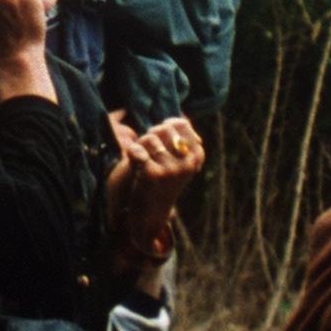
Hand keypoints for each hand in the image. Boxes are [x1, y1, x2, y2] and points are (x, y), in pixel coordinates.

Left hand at [111, 116, 204, 249]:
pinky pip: (138, 150)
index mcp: (197, 156)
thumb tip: (183, 117)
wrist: (151, 212)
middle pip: (164, 129)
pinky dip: (132, 153)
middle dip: (151, 135)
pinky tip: (134, 161)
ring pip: (150, 139)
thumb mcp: (178, 160)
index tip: (161, 140)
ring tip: (142, 160)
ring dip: (141, 146)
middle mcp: (188, 163)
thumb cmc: (163, 179)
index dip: (165, 126)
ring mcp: (172, 170)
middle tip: (148, 151)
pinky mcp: (153, 175)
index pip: (180, 123)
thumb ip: (181, 138)